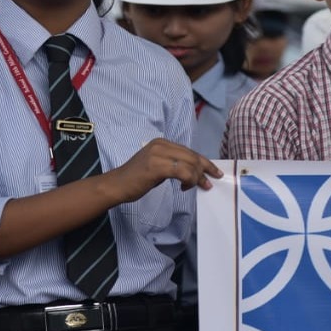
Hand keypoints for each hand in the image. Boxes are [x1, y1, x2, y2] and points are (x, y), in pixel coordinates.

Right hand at [106, 138, 222, 202]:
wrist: (116, 185)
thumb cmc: (136, 179)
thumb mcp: (157, 166)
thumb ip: (173, 164)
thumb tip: (194, 172)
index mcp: (162, 143)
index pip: (189, 151)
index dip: (203, 162)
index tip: (214, 172)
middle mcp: (161, 145)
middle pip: (192, 156)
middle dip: (205, 170)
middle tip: (211, 182)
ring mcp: (159, 154)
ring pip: (190, 163)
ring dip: (197, 178)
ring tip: (196, 187)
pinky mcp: (157, 166)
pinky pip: (183, 172)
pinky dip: (189, 180)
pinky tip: (184, 188)